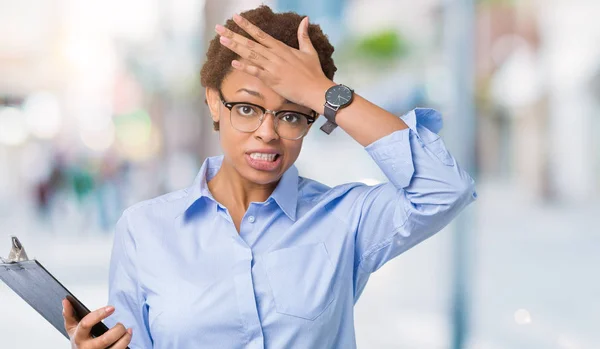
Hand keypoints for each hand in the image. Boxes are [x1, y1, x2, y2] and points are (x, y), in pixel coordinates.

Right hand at [63, 299, 131, 348]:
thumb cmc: (79, 341)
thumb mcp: (72, 328)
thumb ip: (69, 315)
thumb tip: (66, 301)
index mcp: (78, 337)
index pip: (86, 324)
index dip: (99, 314)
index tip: (112, 308)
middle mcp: (87, 348)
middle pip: (105, 340)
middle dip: (117, 330)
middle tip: (121, 324)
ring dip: (125, 338)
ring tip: (128, 331)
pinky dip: (126, 344)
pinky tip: (127, 337)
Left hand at [215, 14, 333, 110]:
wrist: (315, 89)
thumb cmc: (313, 72)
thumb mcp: (309, 51)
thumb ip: (304, 35)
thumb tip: (305, 20)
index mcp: (282, 48)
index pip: (261, 34)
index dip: (247, 25)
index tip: (236, 18)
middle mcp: (275, 55)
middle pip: (251, 42)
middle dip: (234, 34)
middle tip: (219, 28)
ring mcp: (272, 67)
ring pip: (251, 55)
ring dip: (236, 47)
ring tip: (222, 40)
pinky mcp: (272, 80)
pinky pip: (256, 72)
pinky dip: (245, 67)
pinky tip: (234, 63)